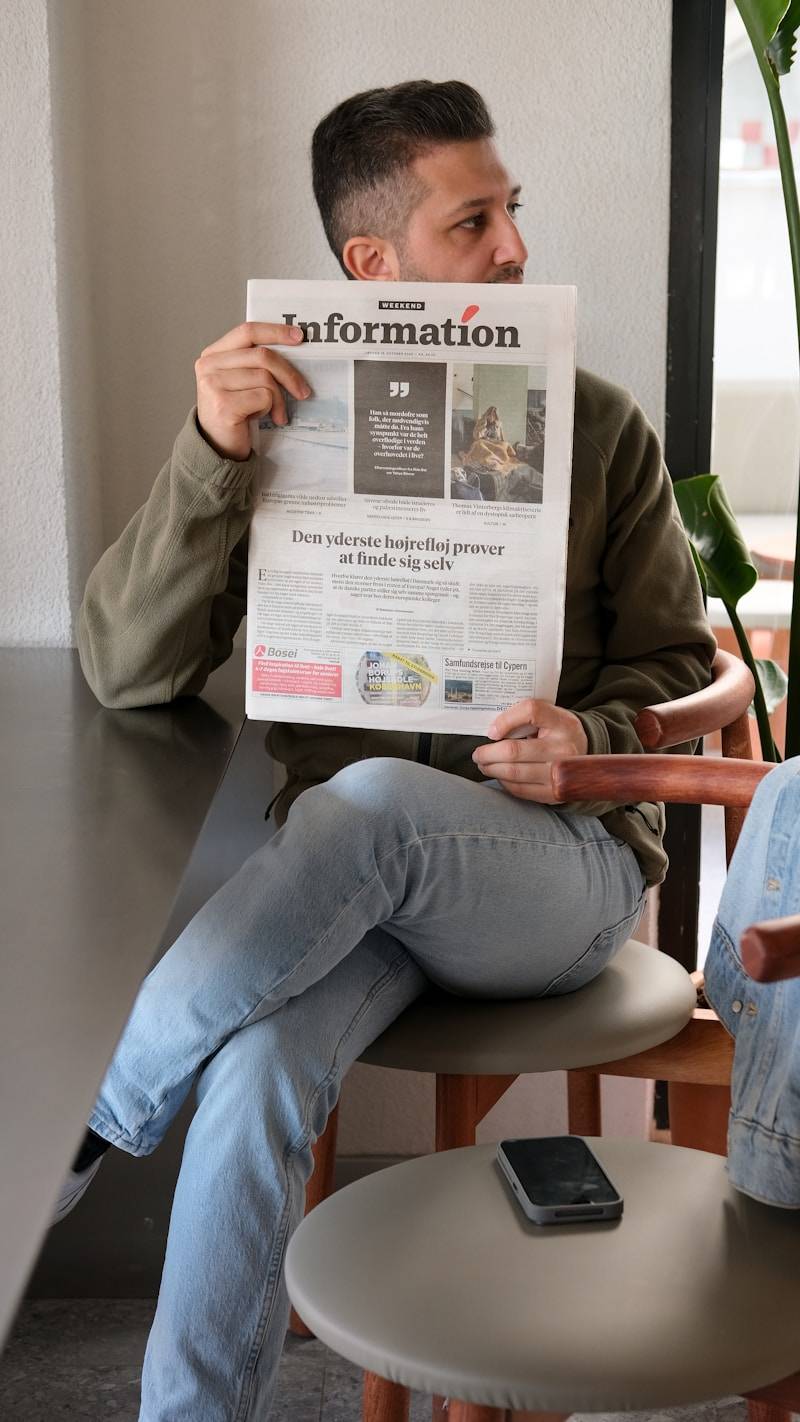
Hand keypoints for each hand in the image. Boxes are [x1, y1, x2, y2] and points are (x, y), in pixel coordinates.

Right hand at [195, 321, 309, 460]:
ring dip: (279, 398)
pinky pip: (263, 397)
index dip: (275, 331)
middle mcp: (209, 365)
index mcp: (213, 354)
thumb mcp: (240, 381)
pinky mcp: (224, 405)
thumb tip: (293, 348)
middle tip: (302, 391)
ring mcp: (213, 384)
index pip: (248, 331)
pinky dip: (270, 409)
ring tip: (276, 412)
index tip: (298, 337)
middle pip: (262, 355)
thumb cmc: (234, 412)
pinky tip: (262, 418)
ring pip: (265, 377)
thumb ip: (254, 362)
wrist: (217, 446)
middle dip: (289, 374)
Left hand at [471, 699, 587, 802]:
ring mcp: (560, 774)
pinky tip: (500, 776)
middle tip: (478, 754)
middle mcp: (564, 749)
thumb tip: (493, 733)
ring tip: (484, 765)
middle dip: (488, 754)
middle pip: (514, 751)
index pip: (531, 712)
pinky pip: (520, 790)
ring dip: (492, 769)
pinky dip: (504, 782)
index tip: (491, 731)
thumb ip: (524, 715)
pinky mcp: (554, 793)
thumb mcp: (549, 714)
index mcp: (562, 723)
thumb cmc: (557, 731)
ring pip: (514, 773)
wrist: (584, 753)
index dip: (505, 720)